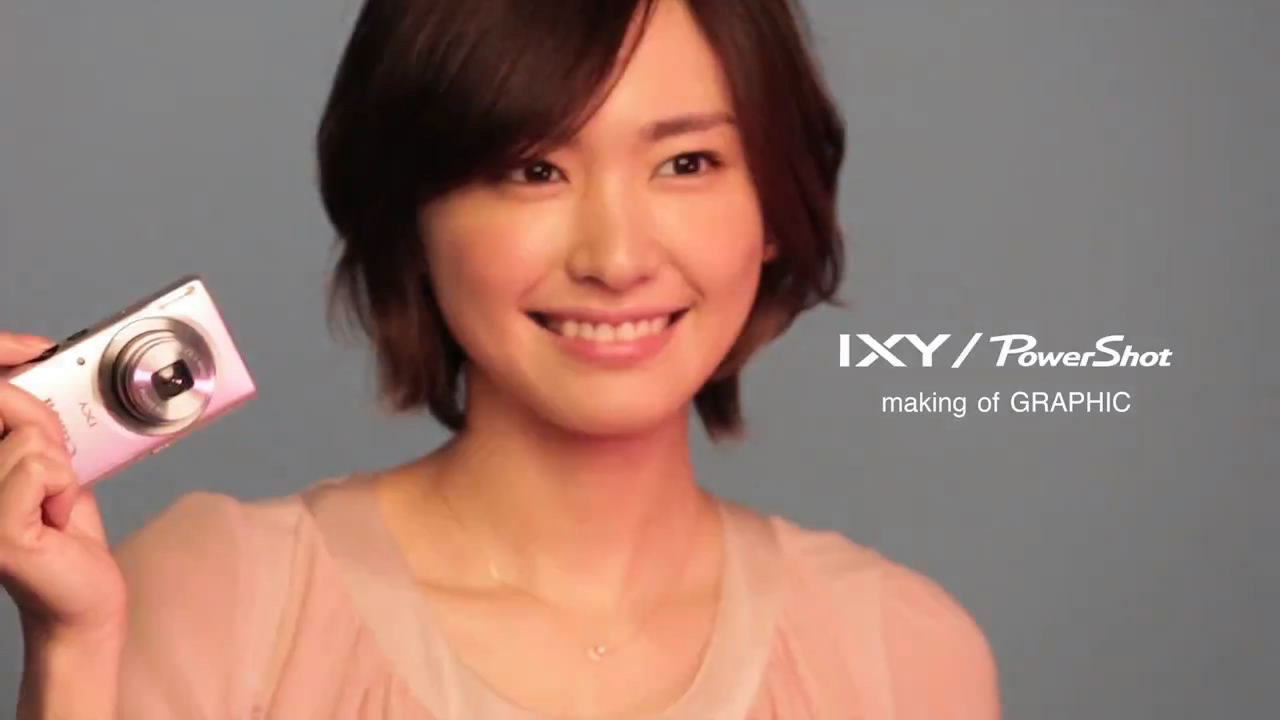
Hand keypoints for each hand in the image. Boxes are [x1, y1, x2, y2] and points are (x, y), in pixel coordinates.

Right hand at [0, 331, 126, 639]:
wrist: (80, 595)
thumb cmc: (61, 533)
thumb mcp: (46, 461)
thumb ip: (26, 420)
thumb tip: (15, 374)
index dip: (2, 358)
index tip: (34, 349)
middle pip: (11, 410)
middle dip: (44, 437)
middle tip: (51, 484)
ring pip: (34, 439)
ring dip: (59, 473)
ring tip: (50, 508)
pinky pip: (43, 469)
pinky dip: (63, 490)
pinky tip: (53, 521)